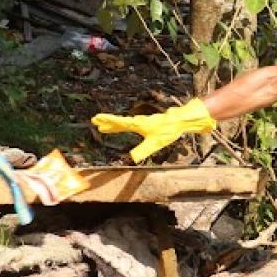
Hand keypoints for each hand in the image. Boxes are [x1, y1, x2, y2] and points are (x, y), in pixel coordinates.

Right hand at [91, 98, 216, 162]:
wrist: (181, 121)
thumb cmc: (168, 130)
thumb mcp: (155, 143)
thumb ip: (143, 150)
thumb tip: (132, 159)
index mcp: (138, 125)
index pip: (120, 122)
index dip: (108, 121)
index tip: (97, 117)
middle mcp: (139, 122)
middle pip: (120, 122)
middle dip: (108, 123)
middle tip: (95, 121)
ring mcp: (144, 122)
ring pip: (125, 123)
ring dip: (114, 124)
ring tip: (103, 127)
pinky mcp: (149, 124)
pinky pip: (132, 124)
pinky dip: (123, 125)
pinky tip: (124, 126)